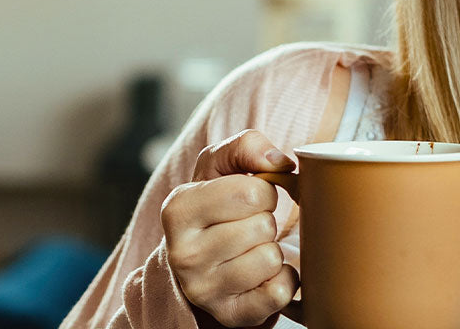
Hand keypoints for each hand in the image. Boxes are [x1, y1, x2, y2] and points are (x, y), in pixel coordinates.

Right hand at [161, 129, 297, 326]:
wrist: (198, 262)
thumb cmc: (215, 207)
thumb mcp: (220, 168)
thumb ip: (247, 146)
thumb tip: (279, 161)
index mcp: (177, 209)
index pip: (252, 192)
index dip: (262, 192)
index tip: (246, 201)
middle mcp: (182, 253)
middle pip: (263, 226)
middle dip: (265, 221)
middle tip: (246, 227)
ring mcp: (203, 289)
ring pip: (271, 258)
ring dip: (271, 251)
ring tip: (250, 250)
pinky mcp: (228, 314)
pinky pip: (279, 292)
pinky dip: (282, 280)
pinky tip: (262, 275)